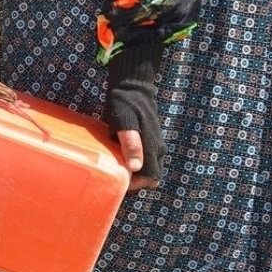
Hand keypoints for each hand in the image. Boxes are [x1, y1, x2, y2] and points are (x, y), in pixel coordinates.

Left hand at [105, 43, 163, 190]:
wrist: (132, 87)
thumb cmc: (125, 104)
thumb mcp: (124, 122)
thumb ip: (131, 143)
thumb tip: (136, 167)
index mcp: (152, 147)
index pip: (150, 178)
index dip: (135, 184)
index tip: (118, 180)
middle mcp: (157, 149)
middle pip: (150, 176)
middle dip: (134, 180)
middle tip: (114, 175)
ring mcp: (155, 144)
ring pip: (148, 167)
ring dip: (134, 171)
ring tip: (114, 166)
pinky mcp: (149, 139)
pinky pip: (144, 158)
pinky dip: (134, 162)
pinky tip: (118, 156)